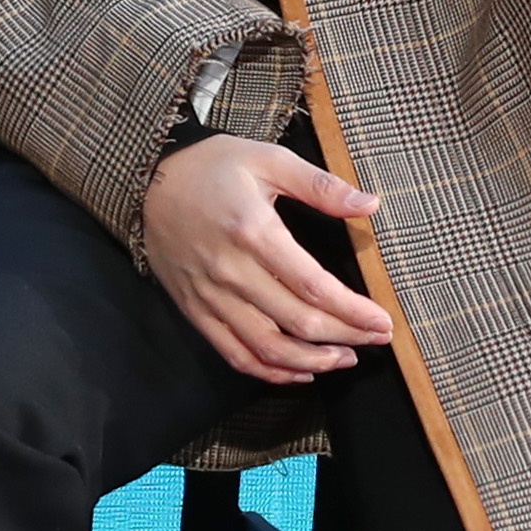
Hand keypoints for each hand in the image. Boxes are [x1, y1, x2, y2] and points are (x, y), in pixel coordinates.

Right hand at [140, 136, 393, 383]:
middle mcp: (232, 272)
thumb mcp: (269, 159)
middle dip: (345, 337)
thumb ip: (321, 186)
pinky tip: (297, 370)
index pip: (314, 287)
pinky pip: (234, 353)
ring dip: (311, 362)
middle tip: (376, 339)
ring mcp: (211, 296)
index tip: (382, 322)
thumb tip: (370, 204)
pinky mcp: (195, 310)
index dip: (353, 311)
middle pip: (297, 322)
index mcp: (255, 233)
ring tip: (344, 359)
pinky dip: (269, 370)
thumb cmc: (213, 166)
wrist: (147, 180)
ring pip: (267, 348)